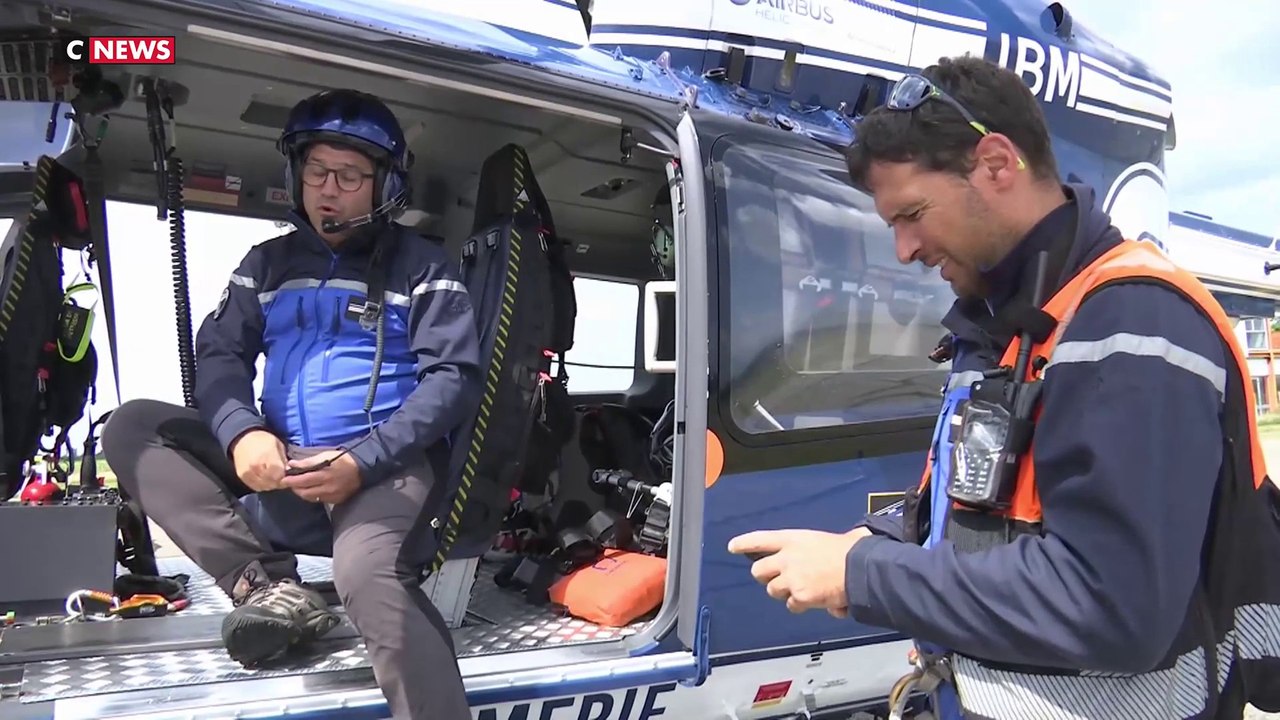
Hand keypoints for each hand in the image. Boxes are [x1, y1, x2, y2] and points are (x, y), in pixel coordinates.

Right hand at [229, 429, 286, 491]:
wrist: (243, 438)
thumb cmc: (264, 440)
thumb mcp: (278, 445)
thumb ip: (283, 460)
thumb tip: (288, 471)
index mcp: (267, 458)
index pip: (280, 476)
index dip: (285, 477)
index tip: (286, 474)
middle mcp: (257, 467)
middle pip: (272, 483)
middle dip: (278, 481)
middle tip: (279, 477)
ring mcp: (248, 473)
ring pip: (264, 487)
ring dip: (270, 484)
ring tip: (272, 477)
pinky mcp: (242, 477)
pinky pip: (255, 487)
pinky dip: (261, 485)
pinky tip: (264, 479)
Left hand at [281, 450, 361, 504]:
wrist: (362, 469)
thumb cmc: (343, 459)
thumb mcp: (326, 455)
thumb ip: (308, 462)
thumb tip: (292, 464)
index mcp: (324, 476)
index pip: (302, 481)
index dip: (291, 481)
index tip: (283, 479)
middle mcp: (327, 489)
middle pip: (304, 492)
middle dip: (295, 488)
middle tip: (289, 482)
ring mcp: (331, 496)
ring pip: (310, 498)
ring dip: (302, 492)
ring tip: (299, 486)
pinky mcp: (336, 500)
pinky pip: (319, 500)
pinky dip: (312, 495)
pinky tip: (311, 490)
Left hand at [727, 527, 871, 614]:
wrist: (860, 569)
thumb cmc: (851, 551)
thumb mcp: (831, 538)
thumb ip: (822, 545)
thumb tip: (848, 541)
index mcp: (793, 539)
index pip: (760, 539)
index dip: (744, 543)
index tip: (732, 547)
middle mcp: (787, 557)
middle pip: (759, 571)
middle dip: (765, 577)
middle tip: (778, 579)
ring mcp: (791, 578)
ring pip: (773, 590)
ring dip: (785, 592)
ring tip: (803, 590)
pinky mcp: (799, 596)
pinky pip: (792, 605)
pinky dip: (801, 605)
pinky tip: (815, 601)